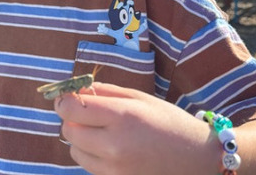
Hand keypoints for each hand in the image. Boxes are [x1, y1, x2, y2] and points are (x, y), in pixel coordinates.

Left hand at [54, 83, 217, 174]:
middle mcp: (113, 145)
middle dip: (72, 117)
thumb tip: (79, 89)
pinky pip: (86, 164)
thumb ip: (107, 92)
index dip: (64, 100)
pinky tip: (108, 144)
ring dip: (79, 136)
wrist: (191, 157)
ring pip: (74, 149)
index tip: (68, 94)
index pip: (72, 110)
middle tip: (87, 109)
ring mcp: (111, 168)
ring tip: (101, 128)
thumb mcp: (141, 98)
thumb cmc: (168, 121)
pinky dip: (89, 152)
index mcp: (123, 117)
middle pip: (68, 130)